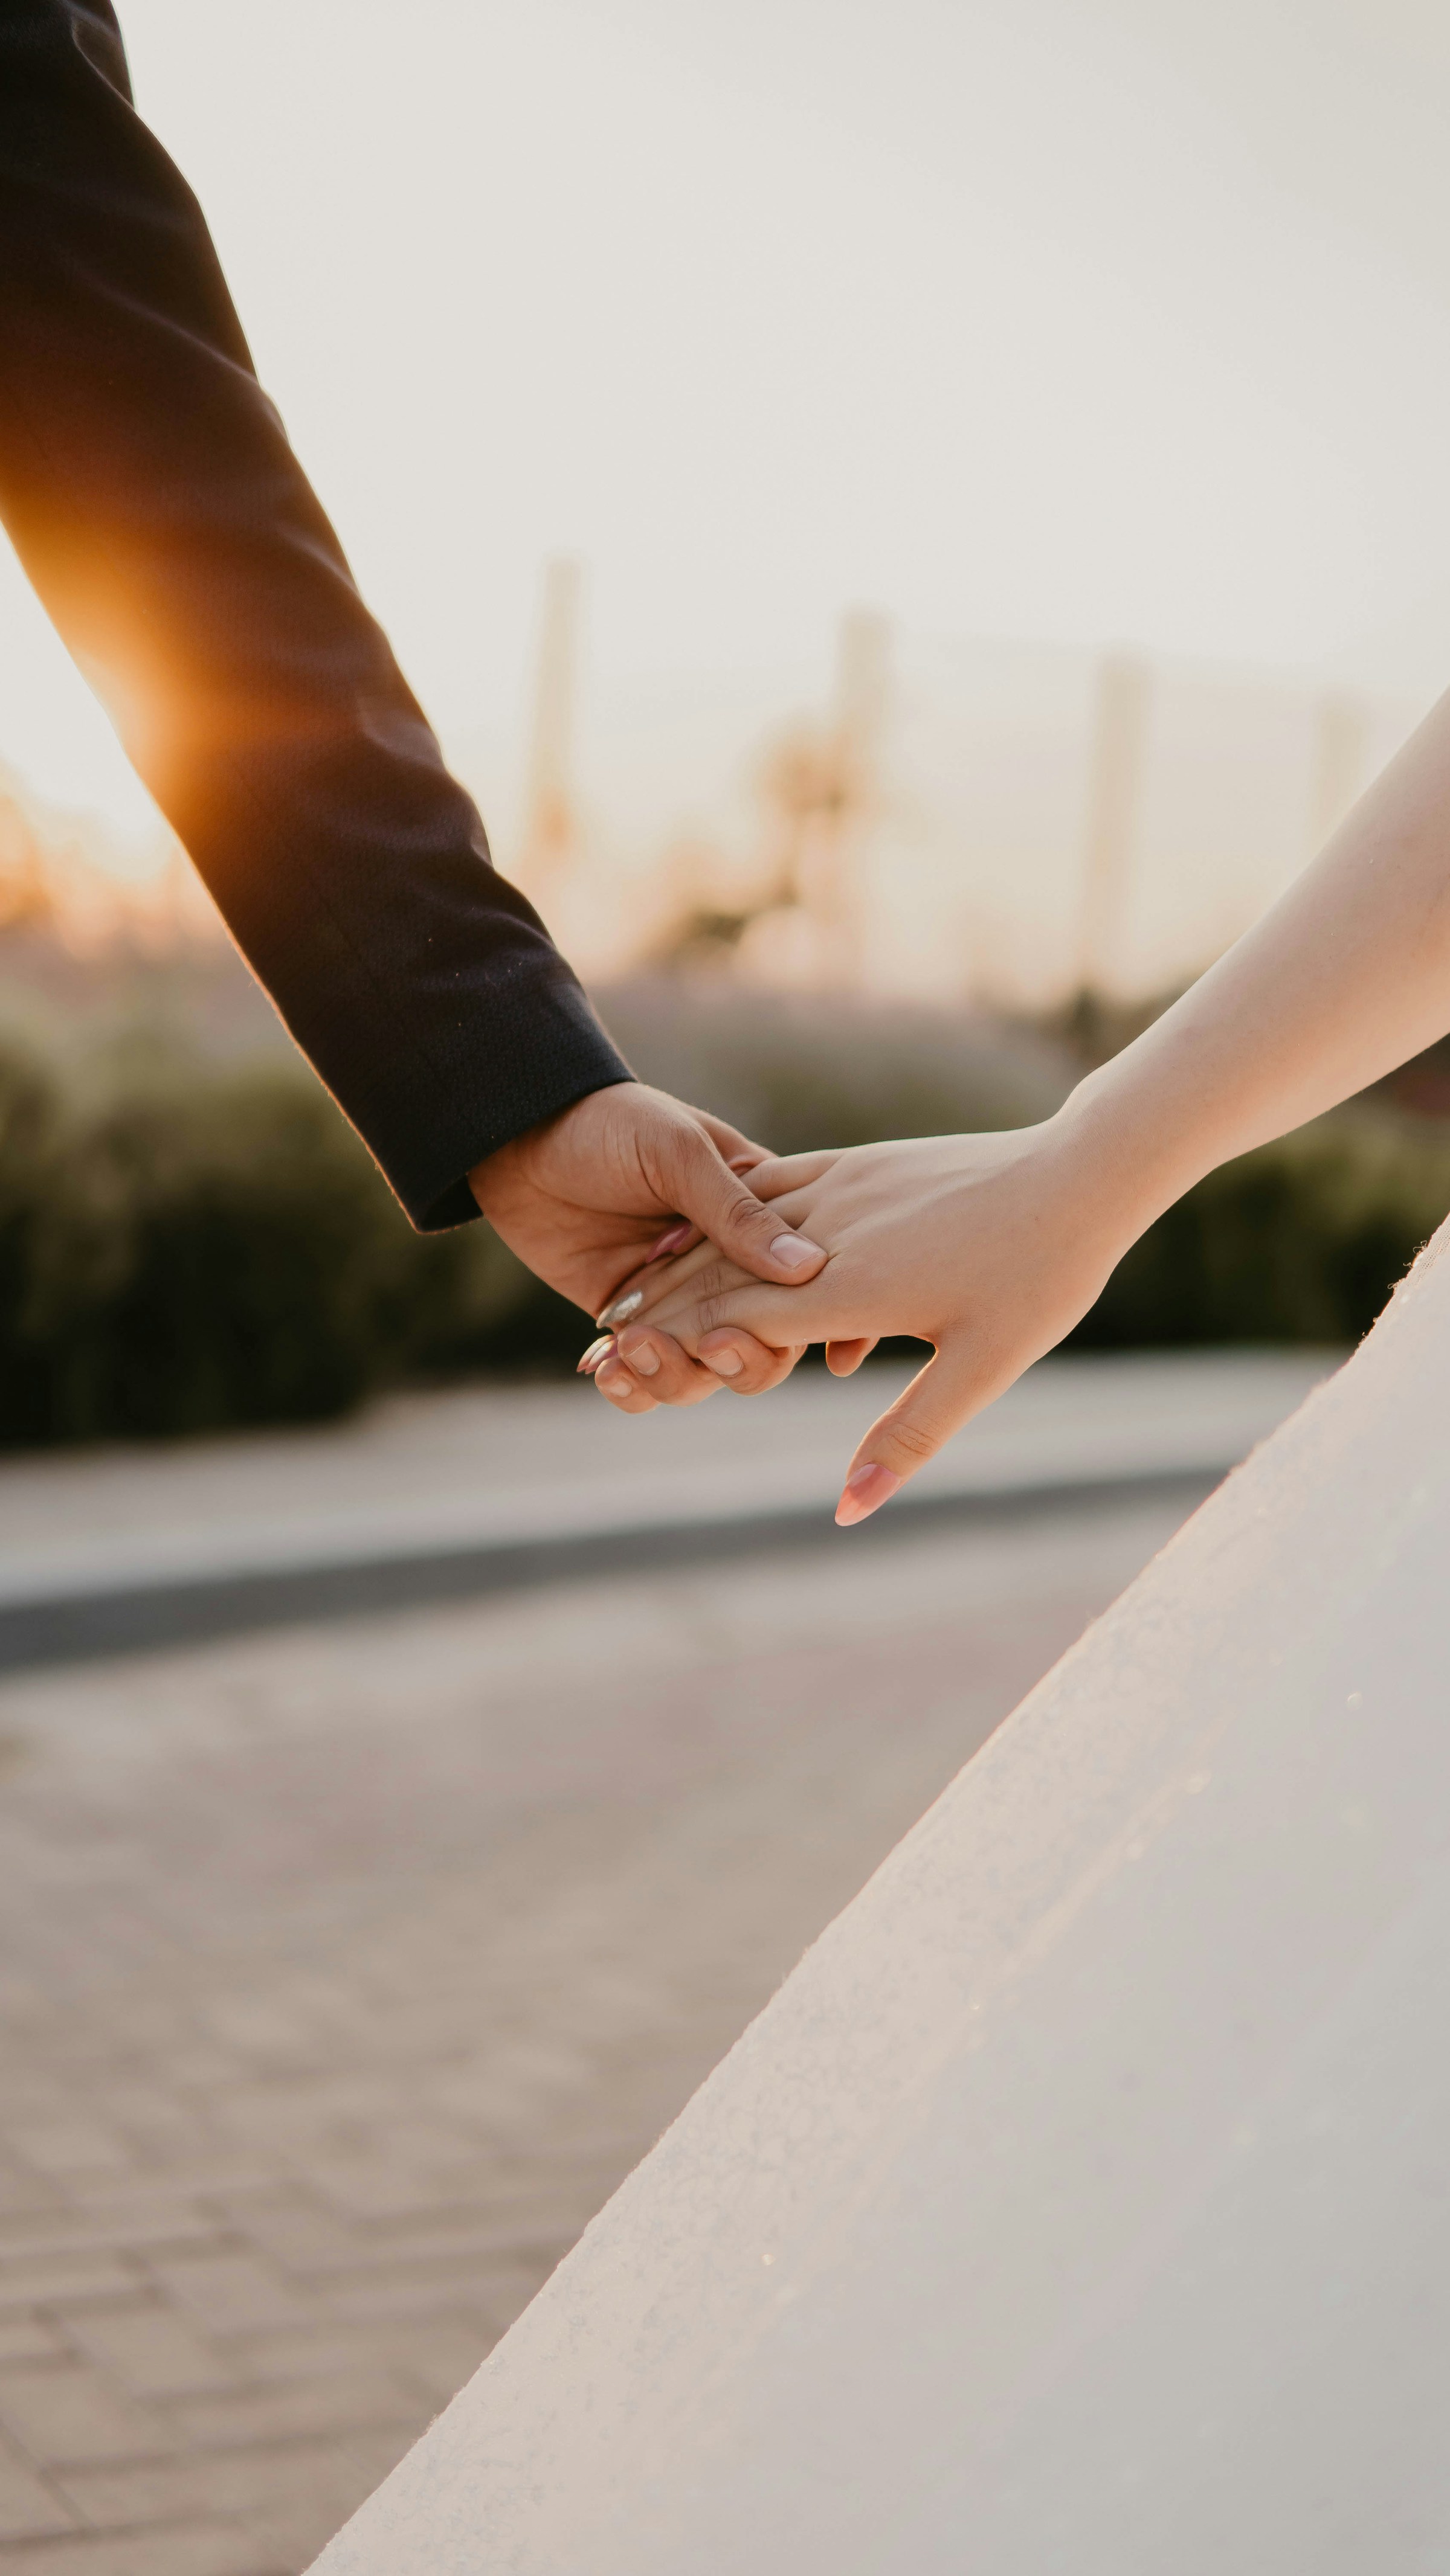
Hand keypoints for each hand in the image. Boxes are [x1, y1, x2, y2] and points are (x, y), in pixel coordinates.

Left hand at [468, 1083, 822, 1411]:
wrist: (520, 1131)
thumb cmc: (611, 1122)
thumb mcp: (678, 1152)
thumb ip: (736, 1213)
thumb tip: (808, 1268)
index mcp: (760, 1220)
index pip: (809, 1285)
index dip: (829, 1325)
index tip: (837, 1358)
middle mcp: (726, 1271)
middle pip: (763, 1347)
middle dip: (741, 1360)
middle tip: (707, 1345)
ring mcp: (676, 1301)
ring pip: (702, 1373)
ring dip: (674, 1376)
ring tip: (632, 1349)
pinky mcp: (625, 1320)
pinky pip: (641, 1376)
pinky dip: (629, 1386)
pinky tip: (604, 1369)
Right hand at [605, 1117, 1134, 1515]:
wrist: (1082, 1172)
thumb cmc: (1041, 1277)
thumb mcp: (984, 1368)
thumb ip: (908, 1437)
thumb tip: (848, 1508)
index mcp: (854, 1288)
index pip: (737, 1324)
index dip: (672, 1350)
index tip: (614, 1376)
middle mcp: (832, 1234)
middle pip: (719, 1276)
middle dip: (653, 1315)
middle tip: (593, 1351)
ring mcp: (842, 1189)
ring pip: (734, 1230)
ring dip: (675, 1265)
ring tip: (624, 1299)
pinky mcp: (857, 1163)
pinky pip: (770, 1186)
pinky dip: (722, 1216)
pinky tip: (697, 1230)